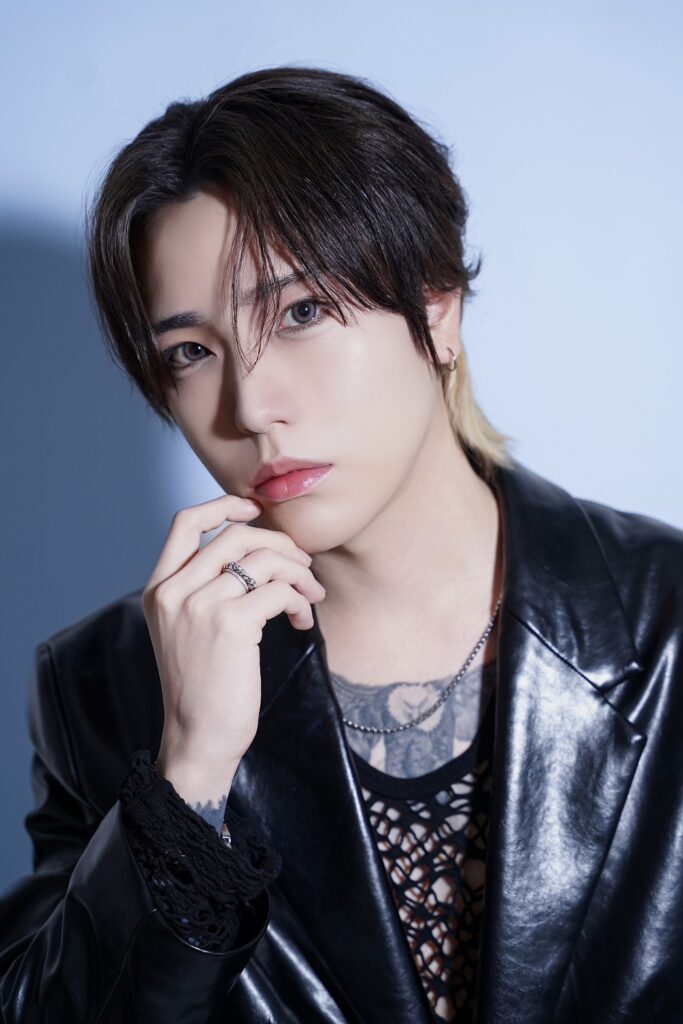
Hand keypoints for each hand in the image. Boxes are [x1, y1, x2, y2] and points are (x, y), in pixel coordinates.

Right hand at [142, 494, 324, 804]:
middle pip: (235, 535)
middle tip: (302, 567)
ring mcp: (199, 606)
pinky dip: (298, 599)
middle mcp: (174, 592)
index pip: (185, 523)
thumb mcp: (187, 630)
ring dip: (297, 573)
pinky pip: (278, 590)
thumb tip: (257, 553)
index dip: (223, 506)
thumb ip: (206, 589)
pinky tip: (300, 619)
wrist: (198, 737)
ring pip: (263, 560)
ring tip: (309, 596)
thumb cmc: (202, 687)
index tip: (255, 510)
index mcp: (159, 589)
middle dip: (279, 544)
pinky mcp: (229, 624)